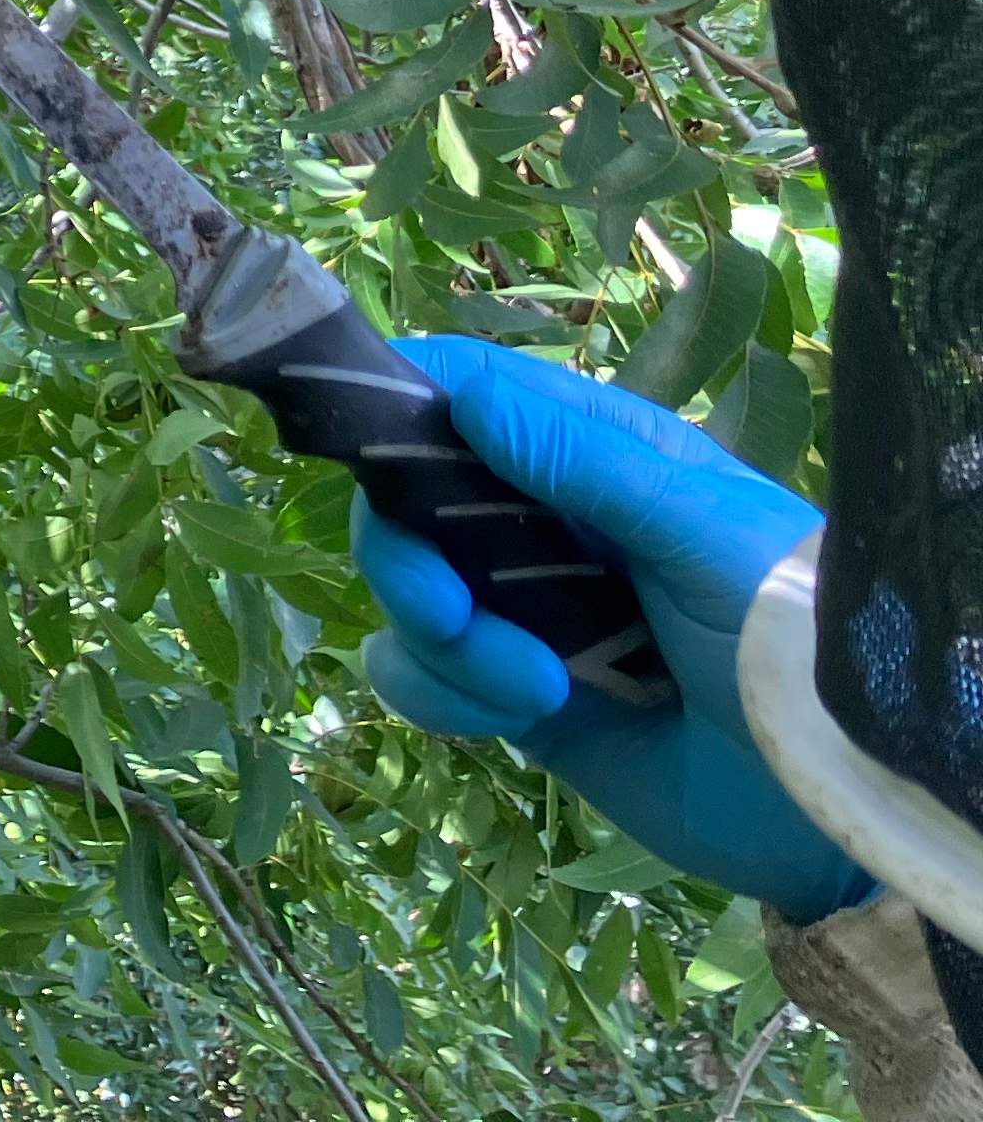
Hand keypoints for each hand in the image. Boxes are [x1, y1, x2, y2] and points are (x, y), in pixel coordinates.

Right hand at [346, 335, 871, 923]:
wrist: (839, 806)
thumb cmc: (792, 635)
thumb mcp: (699, 530)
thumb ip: (581, 460)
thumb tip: (460, 388)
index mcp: (593, 456)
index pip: (465, 392)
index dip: (396, 400)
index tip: (358, 441)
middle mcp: (545, 523)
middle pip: (405, 499)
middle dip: (408, 555)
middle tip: (449, 607)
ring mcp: (526, 612)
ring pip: (405, 593)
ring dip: (440, 641)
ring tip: (533, 687)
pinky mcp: (514, 698)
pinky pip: (420, 677)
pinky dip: (440, 695)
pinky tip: (515, 718)